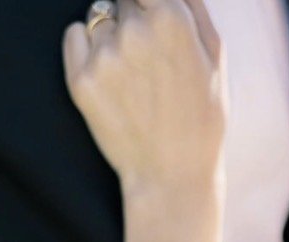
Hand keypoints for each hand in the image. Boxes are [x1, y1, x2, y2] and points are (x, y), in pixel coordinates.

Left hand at [63, 0, 226, 201]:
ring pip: (98, 18)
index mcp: (171, 18)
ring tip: (130, 78)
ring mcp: (105, 56)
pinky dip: (84, 46)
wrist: (173, 176)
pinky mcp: (81, 80)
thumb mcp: (214, 54)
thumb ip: (192, 4)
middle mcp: (135, 30)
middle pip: (122, 0)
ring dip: (109, 36)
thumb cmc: (201, 116)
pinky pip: (74, 35)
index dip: (148, 3)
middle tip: (147, 63)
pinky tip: (106, 76)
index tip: (150, 19)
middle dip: (132, 19)